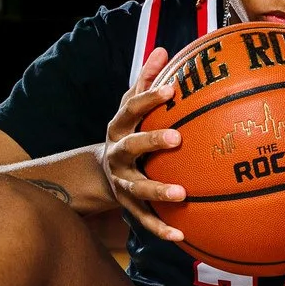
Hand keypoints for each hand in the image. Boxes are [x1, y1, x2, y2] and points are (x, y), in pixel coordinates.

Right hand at [102, 47, 188, 241]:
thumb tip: (164, 49)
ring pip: (137, 188)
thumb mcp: (130, 105)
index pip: (132, 107)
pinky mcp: (128, 206)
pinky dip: (161, 228)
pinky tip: (182, 237)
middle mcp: (117, 154)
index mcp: (119, 126)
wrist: (102, 171)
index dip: (151, 97)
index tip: (173, 88)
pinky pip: (145, 219)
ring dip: (158, 191)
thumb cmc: (128, 131)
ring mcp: (121, 182)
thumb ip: (146, 79)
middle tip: (177, 138)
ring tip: (183, 194)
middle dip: (152, 141)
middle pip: (132, 146)